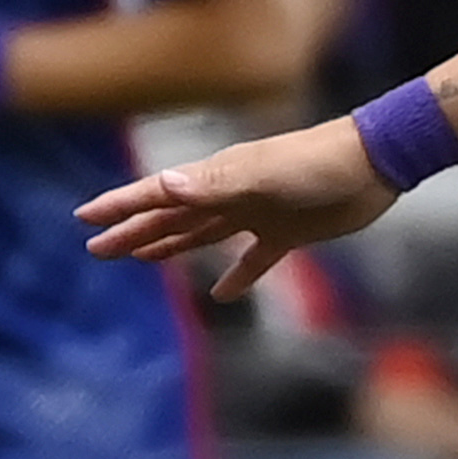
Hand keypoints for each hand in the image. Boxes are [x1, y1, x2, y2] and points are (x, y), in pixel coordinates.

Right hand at [82, 115, 396, 299]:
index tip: (84, 218)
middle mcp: (230, 195)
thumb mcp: (263, 175)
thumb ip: (215, 184)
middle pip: (171, 217)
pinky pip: (254, 259)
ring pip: (203, 234)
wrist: (373, 165)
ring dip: (171, 246)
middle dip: (133, 231)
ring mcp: (257, 214)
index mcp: (216, 179)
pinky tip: (222, 294)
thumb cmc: (317, 163)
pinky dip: (237, 276)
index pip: (156, 193)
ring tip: (141, 259)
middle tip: (98, 249)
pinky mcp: (287, 233)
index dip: (120, 206)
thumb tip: (164, 184)